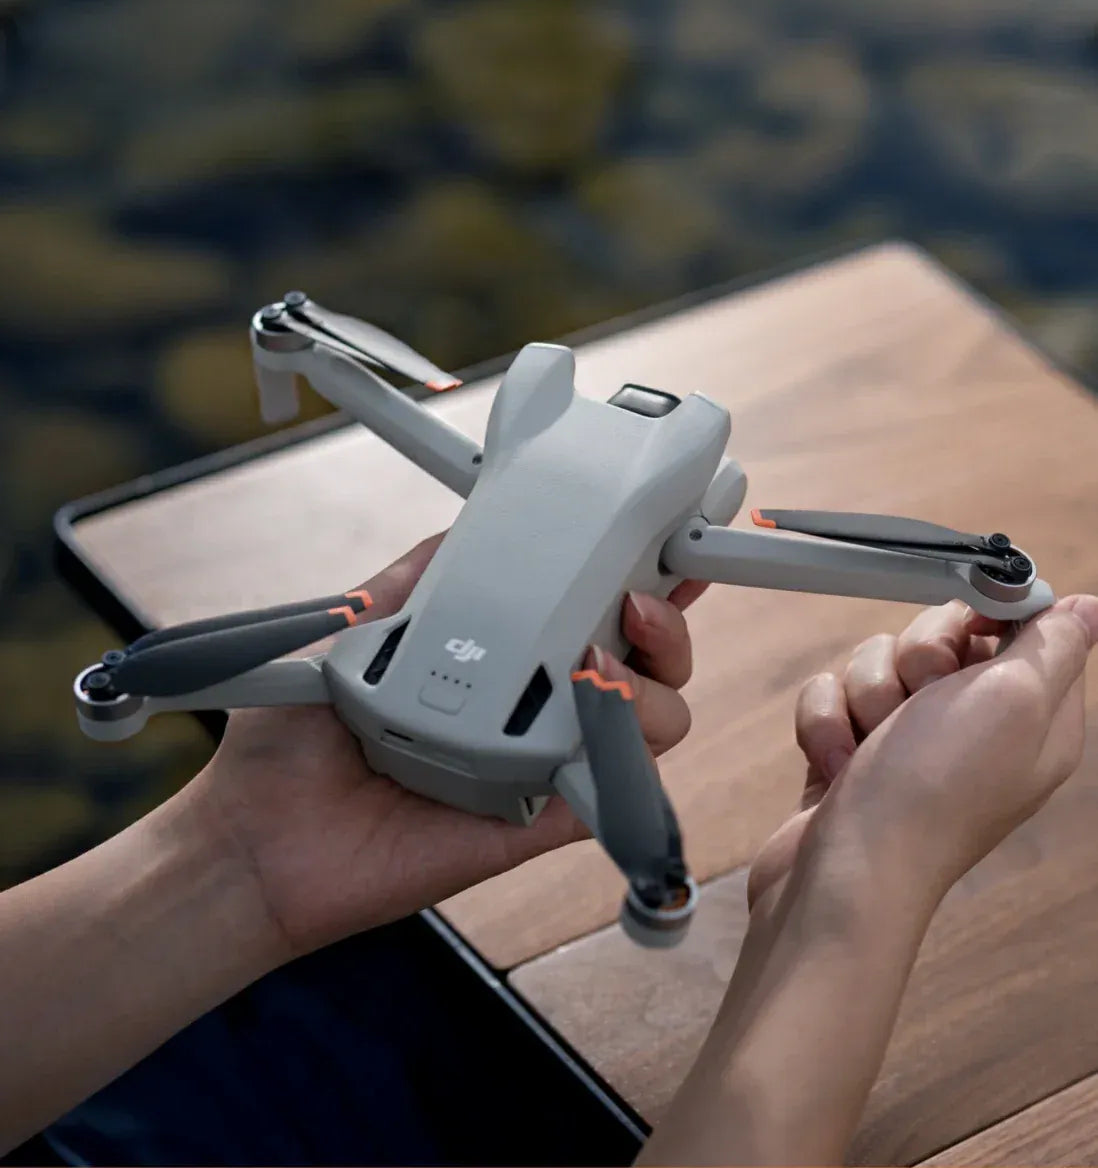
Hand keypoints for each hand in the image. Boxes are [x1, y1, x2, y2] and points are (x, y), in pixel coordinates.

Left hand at [186, 532, 705, 959]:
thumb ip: (416, 579)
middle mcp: (531, 707)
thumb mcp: (352, 629)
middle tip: (635, 603)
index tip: (662, 541)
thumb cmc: (293, 740)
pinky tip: (599, 727)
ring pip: (651, 725)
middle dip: (667, 625)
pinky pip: (612, 794)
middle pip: (647, 665)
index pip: (590, 612)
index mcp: (499, 658)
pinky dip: (626, 763)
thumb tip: (472, 521)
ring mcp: (541, 764)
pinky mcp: (536, 822)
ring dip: (651, 687)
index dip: (642, 579)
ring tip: (597, 667)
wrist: (254, 838)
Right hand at [748, 594, 1097, 916]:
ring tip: (873, 746)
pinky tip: (839, 764)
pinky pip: (833, 693)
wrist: (850, 873)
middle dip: (914, 658)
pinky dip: (827, 722)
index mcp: (1033, 718)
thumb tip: (1086, 608)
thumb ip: (1054, 643)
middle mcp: (977, 726)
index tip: (969, 629)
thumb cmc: (934, 790)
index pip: (1024, 628)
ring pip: (877, 659)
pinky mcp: (857, 750)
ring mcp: (912, 739)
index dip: (991, 615)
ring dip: (864, 695)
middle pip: (939, 634)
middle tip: (921, 701)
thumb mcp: (1015, 701)